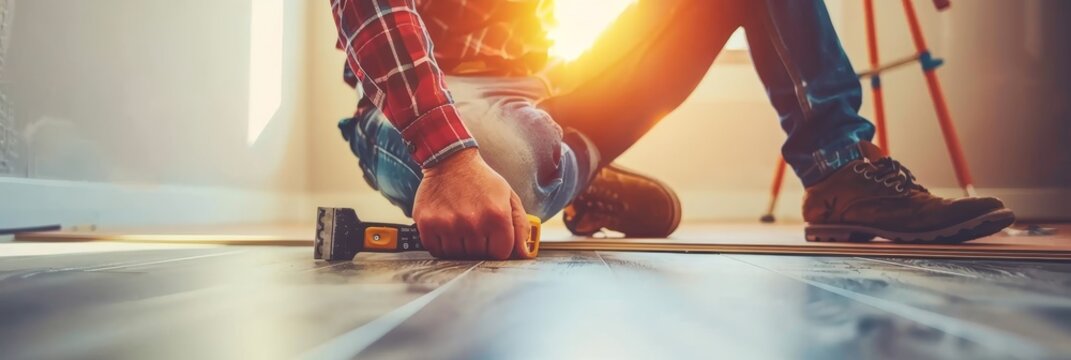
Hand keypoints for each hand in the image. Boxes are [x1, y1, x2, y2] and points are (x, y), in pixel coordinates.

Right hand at [413, 148, 532, 259]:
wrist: (450, 161)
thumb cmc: (481, 180)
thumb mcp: (509, 197)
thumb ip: (520, 226)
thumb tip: (524, 254)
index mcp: (497, 216)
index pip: (501, 254)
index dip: (497, 248)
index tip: (493, 239)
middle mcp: (473, 222)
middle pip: (478, 256)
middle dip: (479, 245)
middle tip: (475, 227)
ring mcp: (448, 224)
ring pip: (457, 255)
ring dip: (460, 246)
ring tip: (460, 225)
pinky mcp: (428, 224)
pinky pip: (437, 250)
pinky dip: (441, 245)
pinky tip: (446, 228)